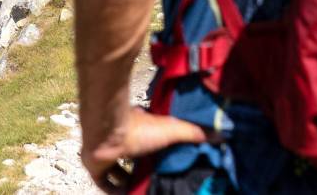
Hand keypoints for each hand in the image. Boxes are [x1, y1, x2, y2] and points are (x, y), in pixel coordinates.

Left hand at [82, 107, 217, 192]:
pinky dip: (114, 190)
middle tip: (157, 183)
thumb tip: (220, 134)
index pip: (148, 141)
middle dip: (143, 171)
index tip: (167, 166)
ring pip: (118, 171)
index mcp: (138, 128)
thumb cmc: (139, 129)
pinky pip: (104, 182)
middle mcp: (121, 140)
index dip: (156, 154)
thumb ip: (193, 132)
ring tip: (143, 191)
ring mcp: (107, 154)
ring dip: (128, 181)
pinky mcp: (95, 167)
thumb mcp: (172, 129)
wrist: (107, 134)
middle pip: (134, 159)